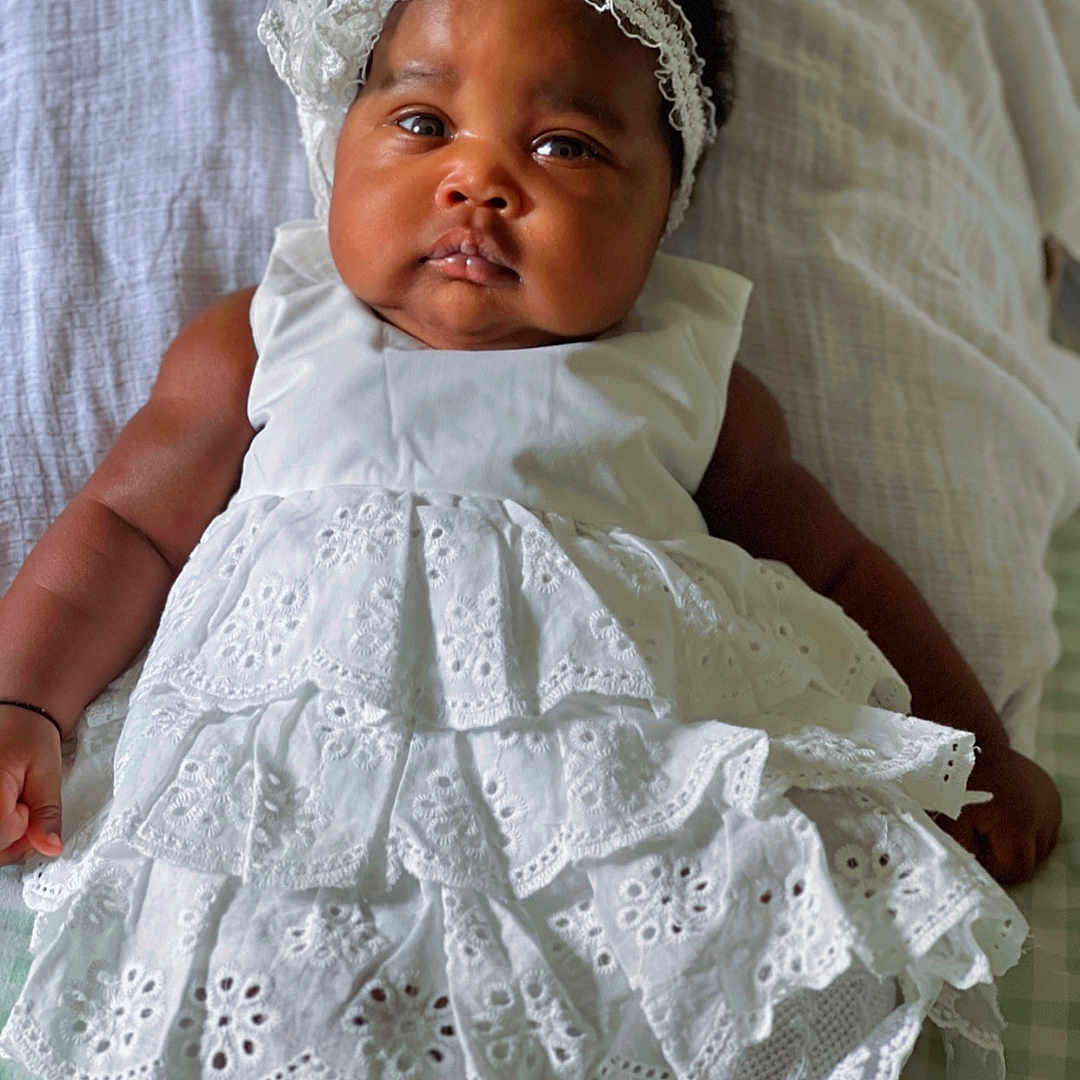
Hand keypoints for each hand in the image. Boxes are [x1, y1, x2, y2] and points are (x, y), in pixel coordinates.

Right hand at [0, 705, 63, 864]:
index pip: (4, 835)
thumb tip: (50, 848)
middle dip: (12, 836)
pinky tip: (4, 809)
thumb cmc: (30, 736)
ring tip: (12, 804)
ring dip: (3, 834)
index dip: (24, 825)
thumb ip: (46, 814)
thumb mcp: (47, 774)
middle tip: (22, 805)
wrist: (15, 716)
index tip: (28, 802)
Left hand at [937, 745, 1060, 883]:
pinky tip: (1007, 809)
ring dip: (1019, 840)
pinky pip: (1045, 824)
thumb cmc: (954, 785)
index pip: (1018, 870)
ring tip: (994, 819)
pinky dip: (1028, 824)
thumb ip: (964, 854)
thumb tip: (973, 876)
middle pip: (1032, 860)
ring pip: (1041, 844)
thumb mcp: (950, 823)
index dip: (995, 865)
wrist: (969, 742)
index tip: (974, 844)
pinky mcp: (1052, 793)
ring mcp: (1052, 803)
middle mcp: (1046, 816)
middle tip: (981, 831)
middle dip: (1007, 854)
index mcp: (1020, 825)